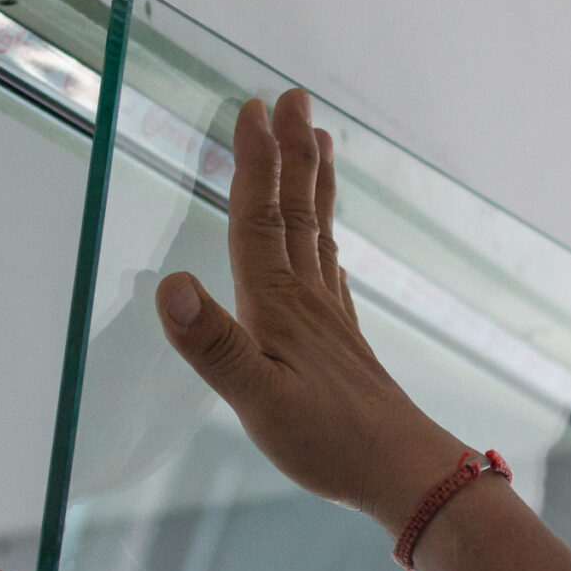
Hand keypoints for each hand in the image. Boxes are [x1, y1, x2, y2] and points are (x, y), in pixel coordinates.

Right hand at [157, 92, 465, 530]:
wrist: (402, 473)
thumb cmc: (327, 441)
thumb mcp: (255, 400)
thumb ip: (213, 344)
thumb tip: (168, 284)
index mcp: (278, 306)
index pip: (258, 220)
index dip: (253, 163)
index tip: (252, 108)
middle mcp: (306, 299)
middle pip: (296, 210)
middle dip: (290, 152)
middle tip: (292, 98)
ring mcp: (329, 318)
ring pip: (318, 233)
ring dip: (314, 184)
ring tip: (320, 140)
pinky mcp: (343, 342)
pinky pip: (332, 271)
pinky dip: (326, 241)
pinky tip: (329, 246)